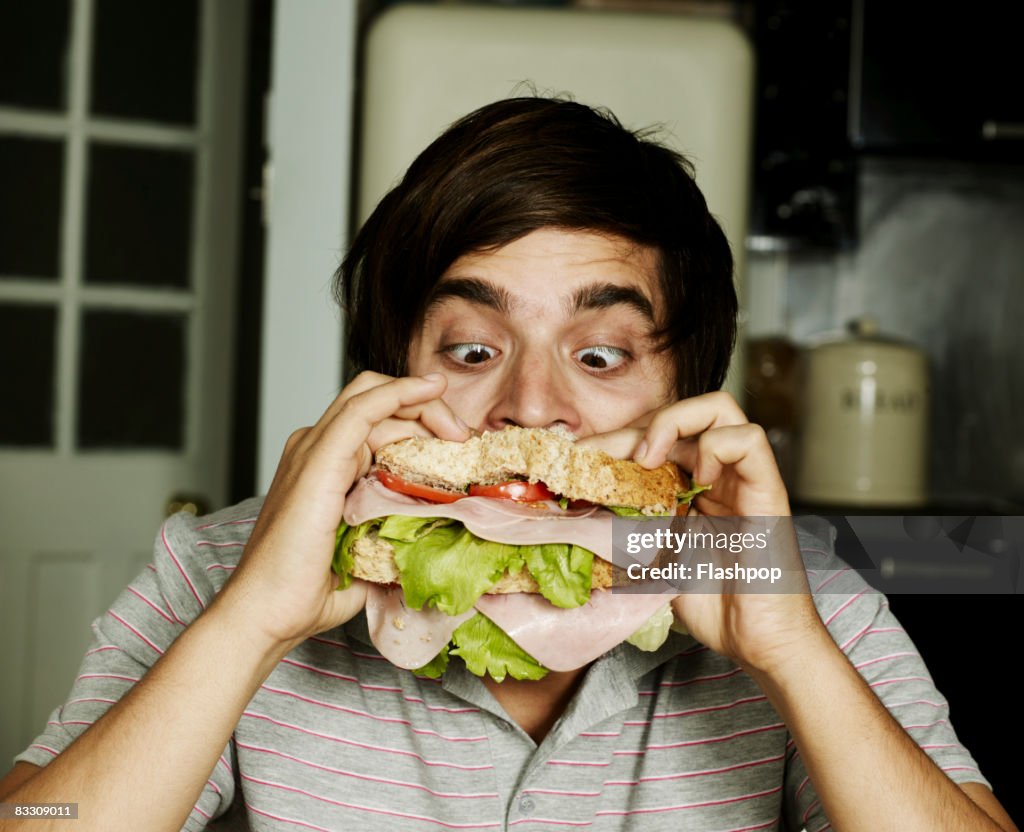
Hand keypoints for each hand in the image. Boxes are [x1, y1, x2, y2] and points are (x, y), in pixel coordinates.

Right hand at [215, 371, 469, 647]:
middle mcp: (315, 448)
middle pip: (377, 399)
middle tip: (461, 437)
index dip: (420, 422)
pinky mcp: (318, 458)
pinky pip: (363, 408)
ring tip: (456, 429)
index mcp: (324, 465)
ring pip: (373, 395)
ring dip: (422, 402)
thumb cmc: (306, 593)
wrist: (266, 613)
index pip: (377, 420)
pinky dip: (400, 392)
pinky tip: (430, 389)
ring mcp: (312, 449)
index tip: (457, 447)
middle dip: (426, 407)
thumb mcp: (366, 554)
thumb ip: (394, 536)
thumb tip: (434, 539)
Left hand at [579, 392, 823, 673]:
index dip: (615, 439)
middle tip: (600, 455)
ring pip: (720, 409)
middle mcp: (717, 474)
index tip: (579, 459)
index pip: (654, 436)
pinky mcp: (768, 490)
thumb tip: (572, 517)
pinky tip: (698, 479)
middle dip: (633, 428)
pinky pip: (749, 440)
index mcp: (689, 486)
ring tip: (648, 459)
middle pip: (680, 415)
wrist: (758, 641)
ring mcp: (743, 479)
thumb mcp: (649, 561)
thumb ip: (623, 532)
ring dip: (674, 422)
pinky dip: (717, 446)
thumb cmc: (711, 604)